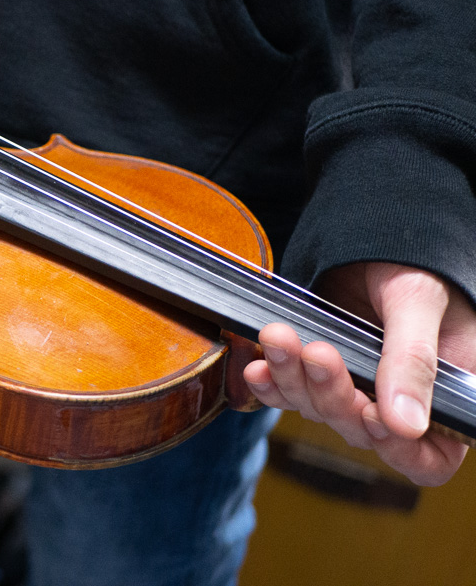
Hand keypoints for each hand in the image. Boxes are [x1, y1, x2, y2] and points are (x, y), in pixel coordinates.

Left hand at [243, 262, 475, 485]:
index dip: (398, 451)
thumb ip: (414, 362)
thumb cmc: (417, 268)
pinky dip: (272, 382)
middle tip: (318, 353)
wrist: (377, 241)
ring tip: (280, 339)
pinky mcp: (316, 373)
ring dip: (295, 379)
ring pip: (320, 410)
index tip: (371, 415)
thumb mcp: (420, 305)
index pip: (428, 460)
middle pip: (362, 433)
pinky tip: (258, 365)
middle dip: (334, 396)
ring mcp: (354, 391)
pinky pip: (289, 392)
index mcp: (445, 402)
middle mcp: (397, 406)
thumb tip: (404, 426)